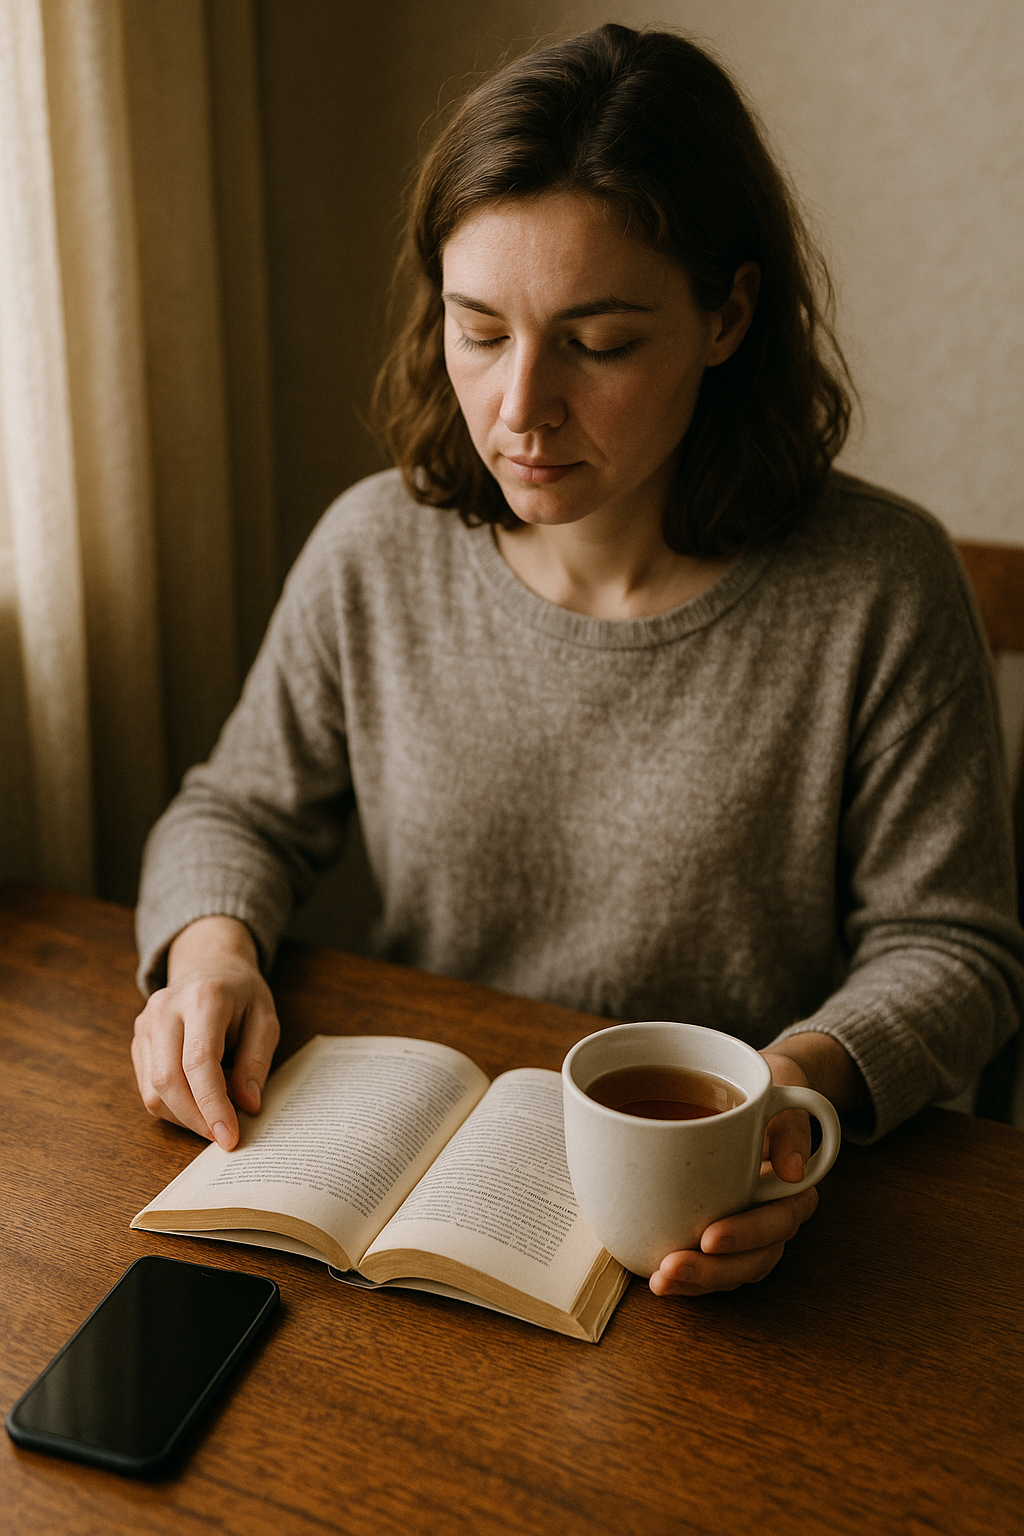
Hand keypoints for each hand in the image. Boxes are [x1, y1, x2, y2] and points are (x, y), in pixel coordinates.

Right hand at [131, 916, 279, 1149]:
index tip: (229, 1137)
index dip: (212, 1106)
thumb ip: (257, 1062)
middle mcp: (165, 1009)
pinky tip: (196, 1104)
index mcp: (203, 999)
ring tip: (214, 1117)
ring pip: (152, 1090)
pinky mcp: (137, 1040)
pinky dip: (172, 1106)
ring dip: (183, 1117)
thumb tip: (247, 1106)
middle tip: (223, 1137)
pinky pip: (147, 1087)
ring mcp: (145, 1024)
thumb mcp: (265, 1019)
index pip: (199, 1063)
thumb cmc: (241, 993)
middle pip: (167, 1081)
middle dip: (196, 1119)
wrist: (207, 964)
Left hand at [649, 1049, 821, 1297]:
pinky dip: (689, 1276)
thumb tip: (794, 1171)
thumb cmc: (768, 1087)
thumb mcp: (785, 1091)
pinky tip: (657, 1276)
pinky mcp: (720, 1229)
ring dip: (697, 1283)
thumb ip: (792, 1125)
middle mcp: (773, 1215)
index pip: (778, 1221)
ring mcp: (747, 1227)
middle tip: (670, 1268)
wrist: (751, 1086)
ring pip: (731, 1270)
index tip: (710, 1237)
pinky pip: (711, 1264)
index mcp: (793, 1188)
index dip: (747, 1235)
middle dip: (712, 1271)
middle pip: (753, 1259)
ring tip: (659, 1282)